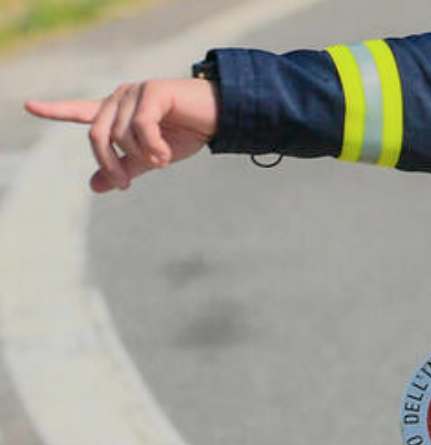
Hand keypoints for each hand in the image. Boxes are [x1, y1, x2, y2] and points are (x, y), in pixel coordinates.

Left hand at [25, 78, 218, 193]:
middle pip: (97, 135)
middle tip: (124, 186)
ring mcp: (135, 92)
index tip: (29, 106)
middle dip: (109, 163)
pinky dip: (153, 146)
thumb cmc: (189, 134)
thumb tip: (95, 186)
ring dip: (141, 156)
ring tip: (163, 161)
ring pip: (120, 134)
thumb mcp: (152, 157)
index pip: (80, 111)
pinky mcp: (152, 92)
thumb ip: (124, 168)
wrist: (221, 117)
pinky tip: (167, 155)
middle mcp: (121, 98)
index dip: (54, 110)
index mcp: (118, 112)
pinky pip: (141, 127)